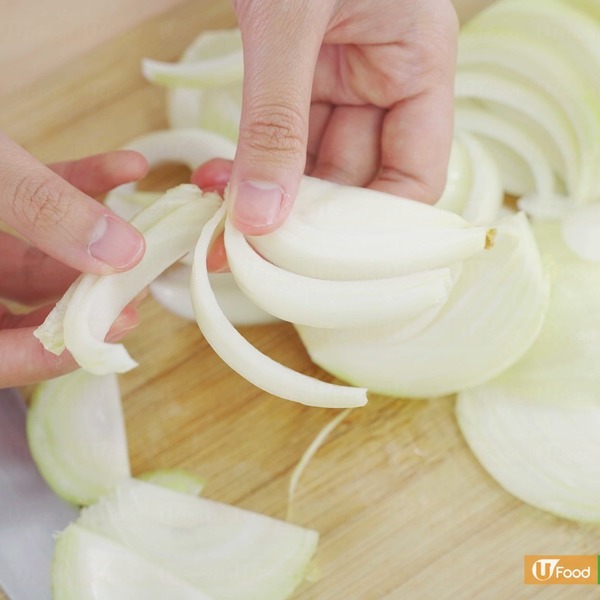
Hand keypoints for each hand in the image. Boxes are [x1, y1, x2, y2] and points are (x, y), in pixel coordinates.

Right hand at [0, 134, 147, 386]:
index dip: (52, 353)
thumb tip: (121, 252)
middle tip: (140, 274)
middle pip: (17, 302)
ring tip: (139, 223)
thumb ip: (36, 209)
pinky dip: (71, 184)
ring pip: (25, 256)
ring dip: (85, 236)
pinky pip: (23, 204)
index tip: (118, 326)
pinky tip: (123, 165)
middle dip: (82, 286)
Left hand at [224, 0, 458, 234]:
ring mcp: (337, 76)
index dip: (375, 227)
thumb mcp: (288, 23)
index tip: (323, 263)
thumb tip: (259, 214)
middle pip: (354, 179)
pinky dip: (246, 162)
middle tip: (258, 250)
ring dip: (266, 196)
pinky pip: (277, 135)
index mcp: (418, 61)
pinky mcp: (295, 71)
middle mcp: (383, 78)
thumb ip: (276, 117)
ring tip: (223, 222)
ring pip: (309, 162)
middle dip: (304, 218)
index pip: (415, 175)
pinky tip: (215, 181)